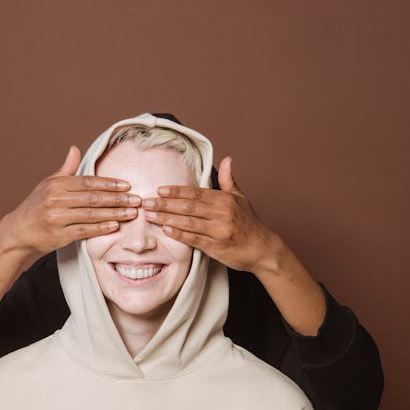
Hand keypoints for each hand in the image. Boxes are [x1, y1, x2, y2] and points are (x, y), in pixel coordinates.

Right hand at [1, 146, 140, 255]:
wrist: (17, 231)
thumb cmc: (36, 206)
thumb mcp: (48, 184)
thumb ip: (66, 169)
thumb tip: (75, 149)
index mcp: (56, 185)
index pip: (88, 182)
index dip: (109, 184)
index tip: (127, 185)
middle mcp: (56, 200)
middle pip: (93, 198)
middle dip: (117, 199)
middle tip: (136, 200)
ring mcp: (57, 218)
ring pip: (91, 214)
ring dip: (114, 214)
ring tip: (131, 213)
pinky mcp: (59, 235)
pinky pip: (84, 231)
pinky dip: (101, 228)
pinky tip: (115, 226)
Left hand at [141, 156, 276, 271]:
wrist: (264, 250)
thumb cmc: (250, 224)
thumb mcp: (241, 199)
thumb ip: (228, 180)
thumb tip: (227, 159)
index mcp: (225, 200)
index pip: (196, 193)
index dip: (176, 191)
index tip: (159, 190)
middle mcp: (222, 213)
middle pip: (188, 206)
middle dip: (165, 204)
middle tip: (146, 202)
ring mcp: (219, 231)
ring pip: (188, 222)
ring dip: (167, 219)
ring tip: (150, 216)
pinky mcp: (217, 248)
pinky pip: (194, 240)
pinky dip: (179, 235)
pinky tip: (166, 231)